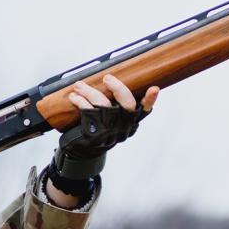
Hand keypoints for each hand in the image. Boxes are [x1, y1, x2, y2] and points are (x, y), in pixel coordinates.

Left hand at [54, 73, 158, 187]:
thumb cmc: (100, 128)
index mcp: (131, 121)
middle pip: (126, 105)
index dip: (150, 100)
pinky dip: (80, 102)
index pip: (145, 110)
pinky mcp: (95, 132)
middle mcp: (123, 126)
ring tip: (79, 85)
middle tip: (107, 78)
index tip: (154, 89)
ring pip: (104, 105)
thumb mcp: (113, 119)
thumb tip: (110, 80)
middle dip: (118, 88)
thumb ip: (116, 104)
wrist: (83, 150)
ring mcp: (110, 130)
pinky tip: (74, 97)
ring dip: (90, 92)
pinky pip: (88, 112)